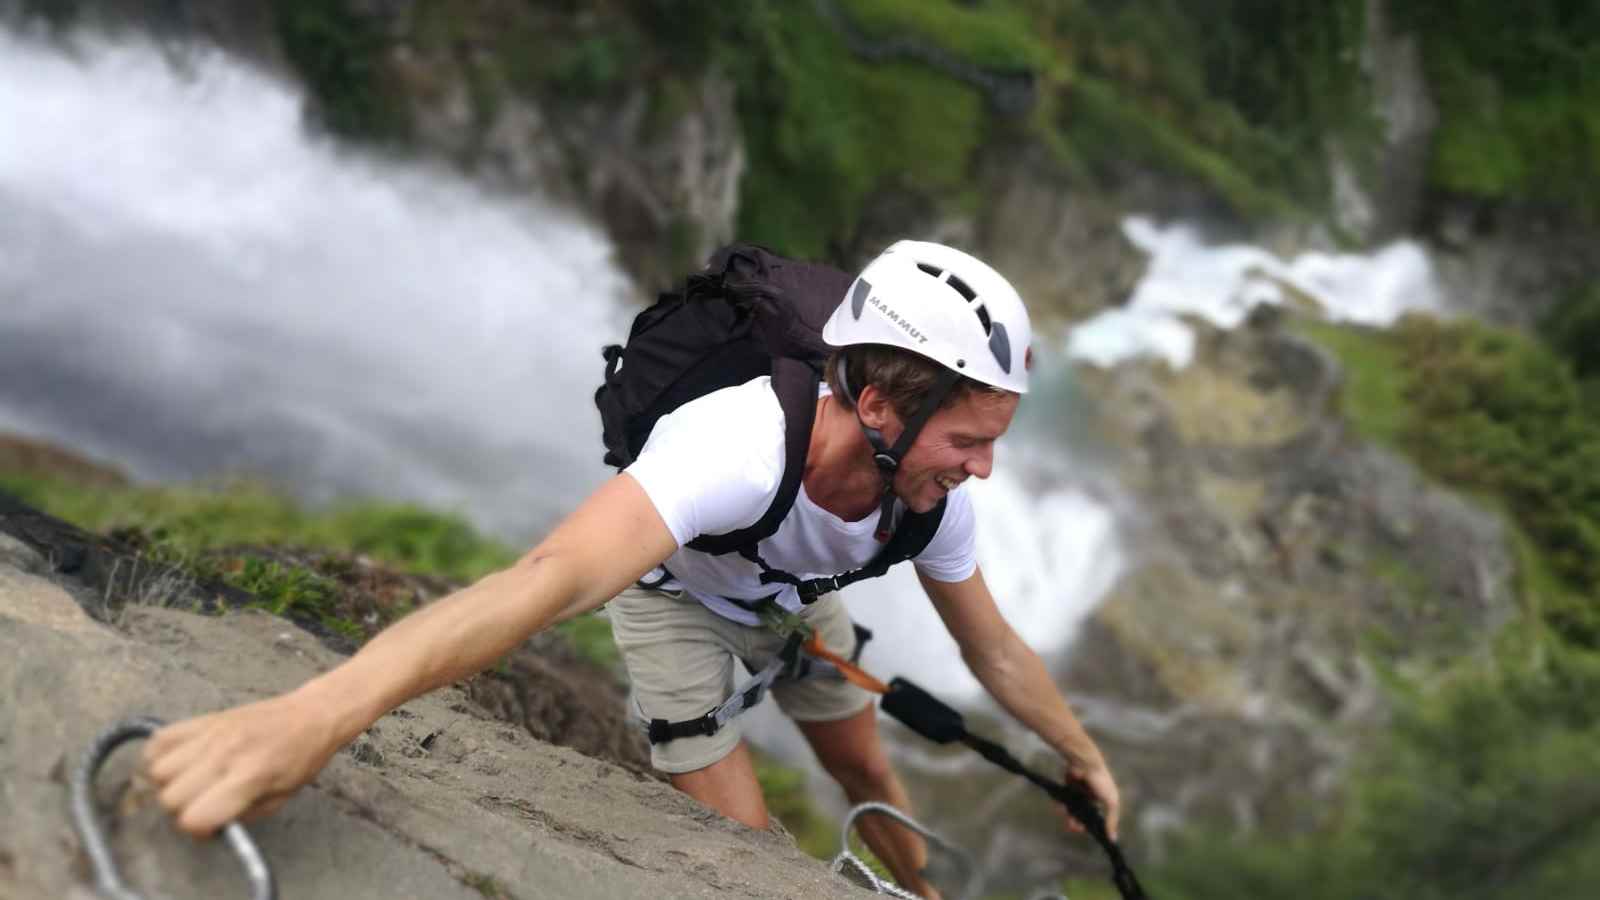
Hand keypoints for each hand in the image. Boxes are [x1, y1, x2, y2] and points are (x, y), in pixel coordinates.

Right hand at [142, 691, 342, 837]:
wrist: (311, 715)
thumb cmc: (300, 760)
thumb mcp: (279, 799)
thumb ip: (239, 816)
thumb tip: (203, 825)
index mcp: (250, 777)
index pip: (195, 817)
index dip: (198, 829)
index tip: (211, 825)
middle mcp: (226, 754)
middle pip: (170, 797)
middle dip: (182, 809)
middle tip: (203, 803)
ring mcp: (212, 733)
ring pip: (157, 770)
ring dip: (168, 783)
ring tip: (192, 781)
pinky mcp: (204, 718)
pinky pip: (159, 739)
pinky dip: (159, 755)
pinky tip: (180, 761)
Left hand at [1058, 762, 1121, 841]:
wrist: (1084, 763)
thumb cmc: (1101, 780)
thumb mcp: (1111, 802)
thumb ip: (1111, 820)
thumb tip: (1113, 838)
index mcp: (1101, 800)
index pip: (1095, 817)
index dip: (1090, 825)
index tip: (1086, 831)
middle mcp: (1089, 796)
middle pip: (1081, 815)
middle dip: (1077, 823)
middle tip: (1074, 828)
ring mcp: (1077, 792)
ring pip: (1071, 809)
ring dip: (1069, 817)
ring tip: (1068, 821)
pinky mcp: (1067, 788)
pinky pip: (1062, 800)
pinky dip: (1061, 805)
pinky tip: (1061, 810)